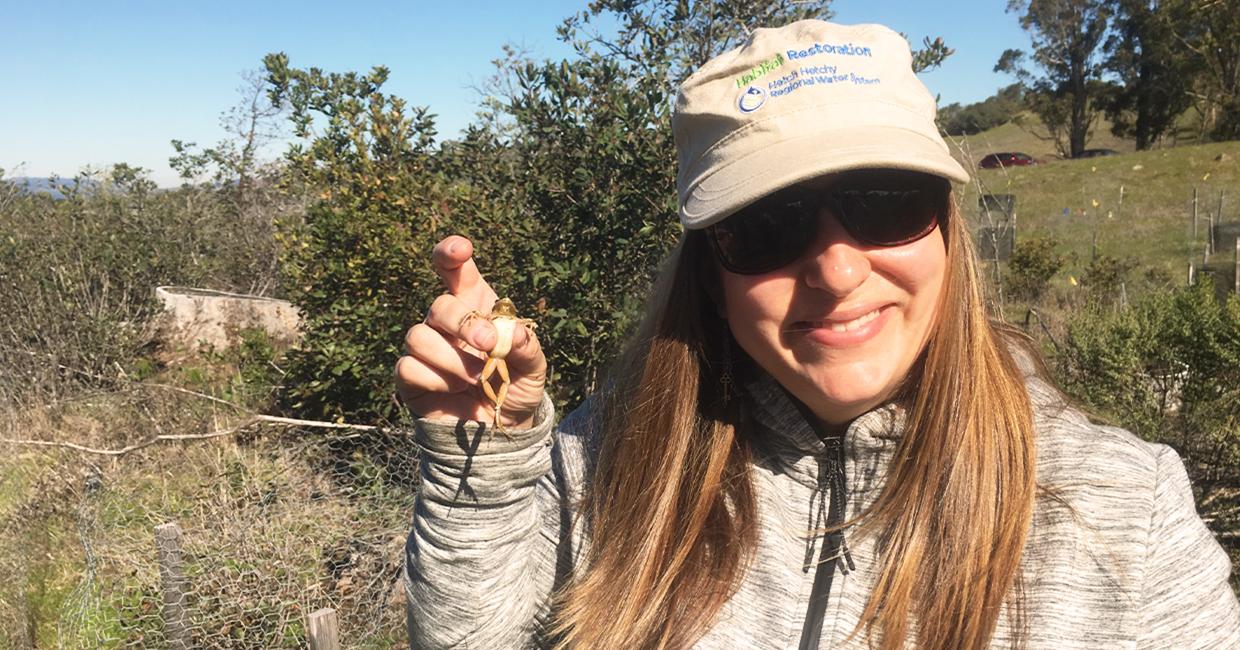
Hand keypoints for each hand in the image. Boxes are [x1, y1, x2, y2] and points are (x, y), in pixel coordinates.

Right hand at [395, 235, 546, 429]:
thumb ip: (527, 347)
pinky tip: (454, 390)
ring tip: (476, 378)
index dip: (450, 252)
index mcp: (475, 305)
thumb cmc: (515, 387)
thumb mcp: (533, 368)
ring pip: (418, 335)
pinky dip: (436, 380)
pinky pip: (408, 367)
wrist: (499, 429)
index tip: (462, 250)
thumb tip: (513, 334)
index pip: (454, 268)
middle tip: (488, 345)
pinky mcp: (410, 376)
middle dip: (463, 324)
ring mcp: (426, 347)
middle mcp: (445, 322)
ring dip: (451, 359)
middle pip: (439, 305)